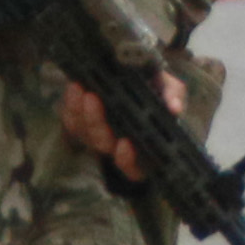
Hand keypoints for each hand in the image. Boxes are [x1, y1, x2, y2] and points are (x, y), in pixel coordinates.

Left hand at [56, 72, 175, 183]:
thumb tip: (174, 107)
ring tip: (82, 89)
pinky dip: (70, 105)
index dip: (127, 161)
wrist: (131, 75)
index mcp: (144, 148)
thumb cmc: (154, 88)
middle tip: (93, 98)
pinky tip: (74, 88)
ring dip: (80, 111)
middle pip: (102, 144)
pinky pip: (70, 119)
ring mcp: (95, 135)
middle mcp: (117, 146)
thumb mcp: (167, 88)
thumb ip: (172, 96)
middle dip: (96, 122)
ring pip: (83, 132)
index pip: (134, 169)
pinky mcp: (78, 122)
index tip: (125, 143)